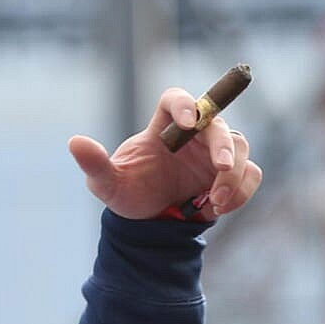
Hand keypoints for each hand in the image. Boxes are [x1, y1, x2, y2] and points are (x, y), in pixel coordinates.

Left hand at [69, 89, 262, 222]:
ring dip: (233, 175)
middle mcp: (194, 135)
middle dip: (223, 145)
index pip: (177, 100)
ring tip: (213, 203)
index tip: (191, 123)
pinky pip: (250, 174)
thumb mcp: (107, 185)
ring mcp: (215, 154)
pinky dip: (241, 191)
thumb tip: (74, 142)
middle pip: (217, 124)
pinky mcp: (231, 175)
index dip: (187, 104)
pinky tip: (217, 209)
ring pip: (239, 148)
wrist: (150, 223)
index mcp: (164, 127)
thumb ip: (95, 164)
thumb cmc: (129, 193)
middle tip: (219, 170)